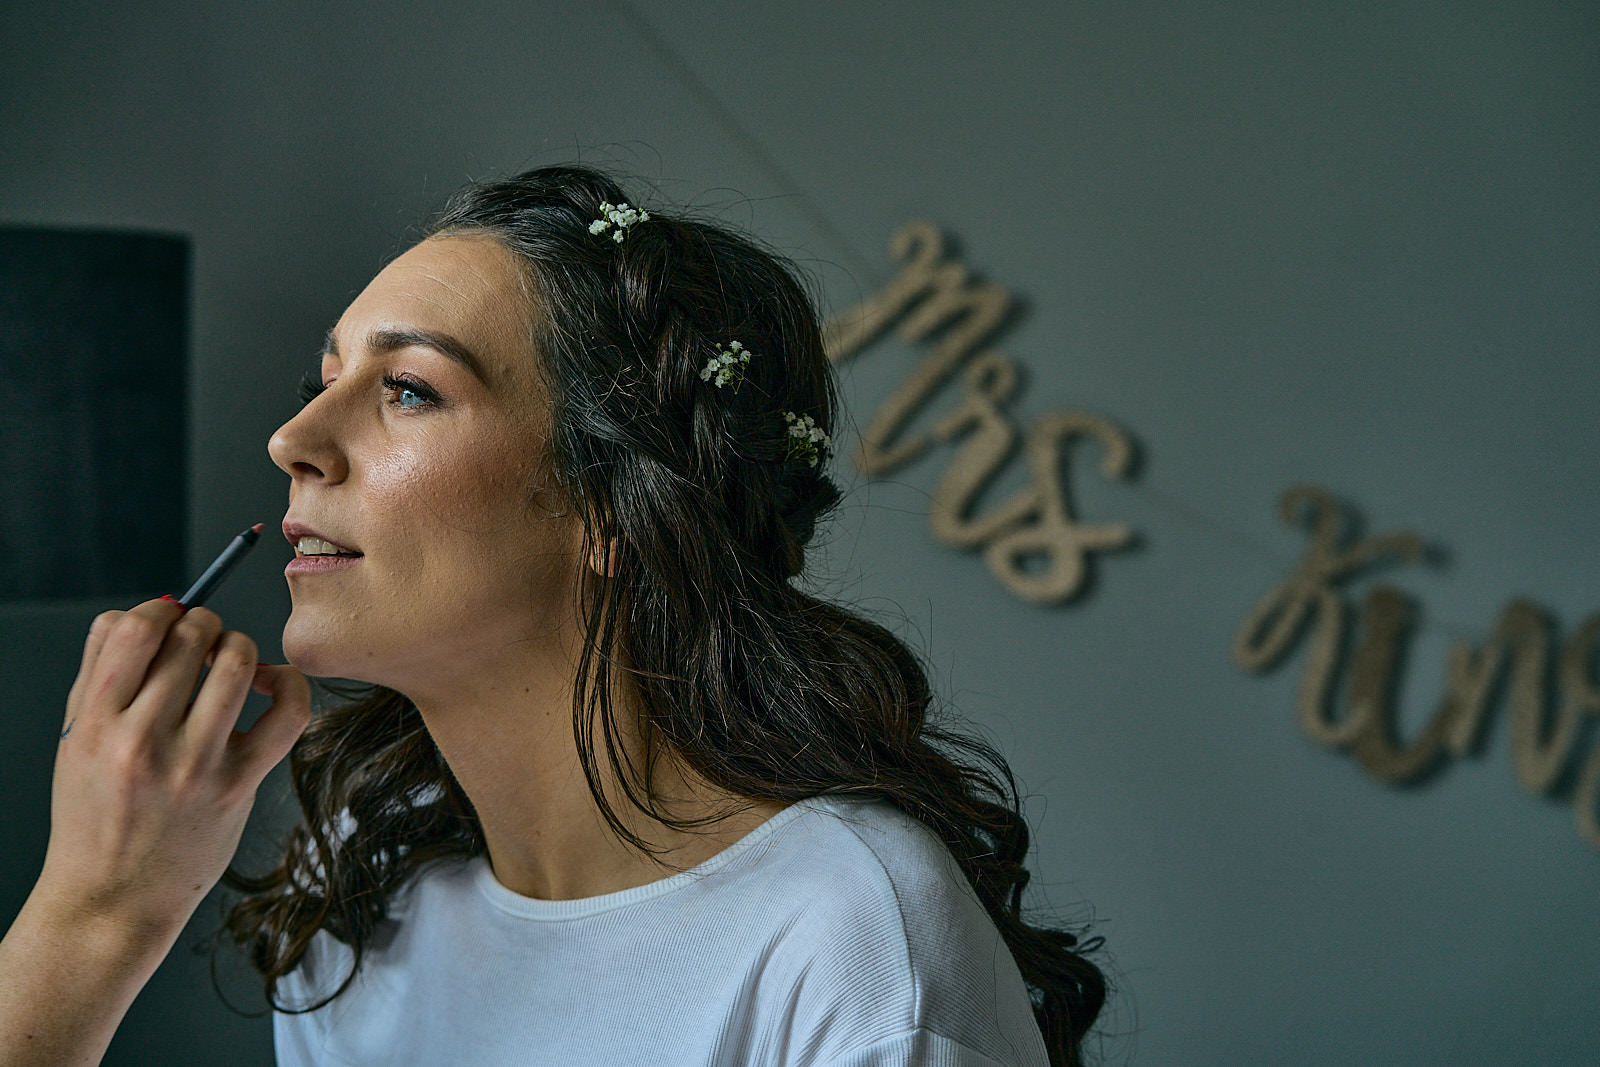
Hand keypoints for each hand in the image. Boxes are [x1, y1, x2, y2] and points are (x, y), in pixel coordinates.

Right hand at [39, 596, 310, 943]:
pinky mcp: (239, 784)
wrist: (112, 898)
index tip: (170, 618)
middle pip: (189, 639)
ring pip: (238, 662)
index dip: (160, 609)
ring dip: (240, 646)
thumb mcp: (76, 741)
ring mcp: (195, 764)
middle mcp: (143, 741)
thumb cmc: (95, 814)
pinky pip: (287, 712)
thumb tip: (138, 612)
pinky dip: (289, 682)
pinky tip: (271, 683)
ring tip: (231, 660)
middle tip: (203, 642)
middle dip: (202, 625)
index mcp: (95, 724)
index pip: (133, 629)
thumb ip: (99, 673)